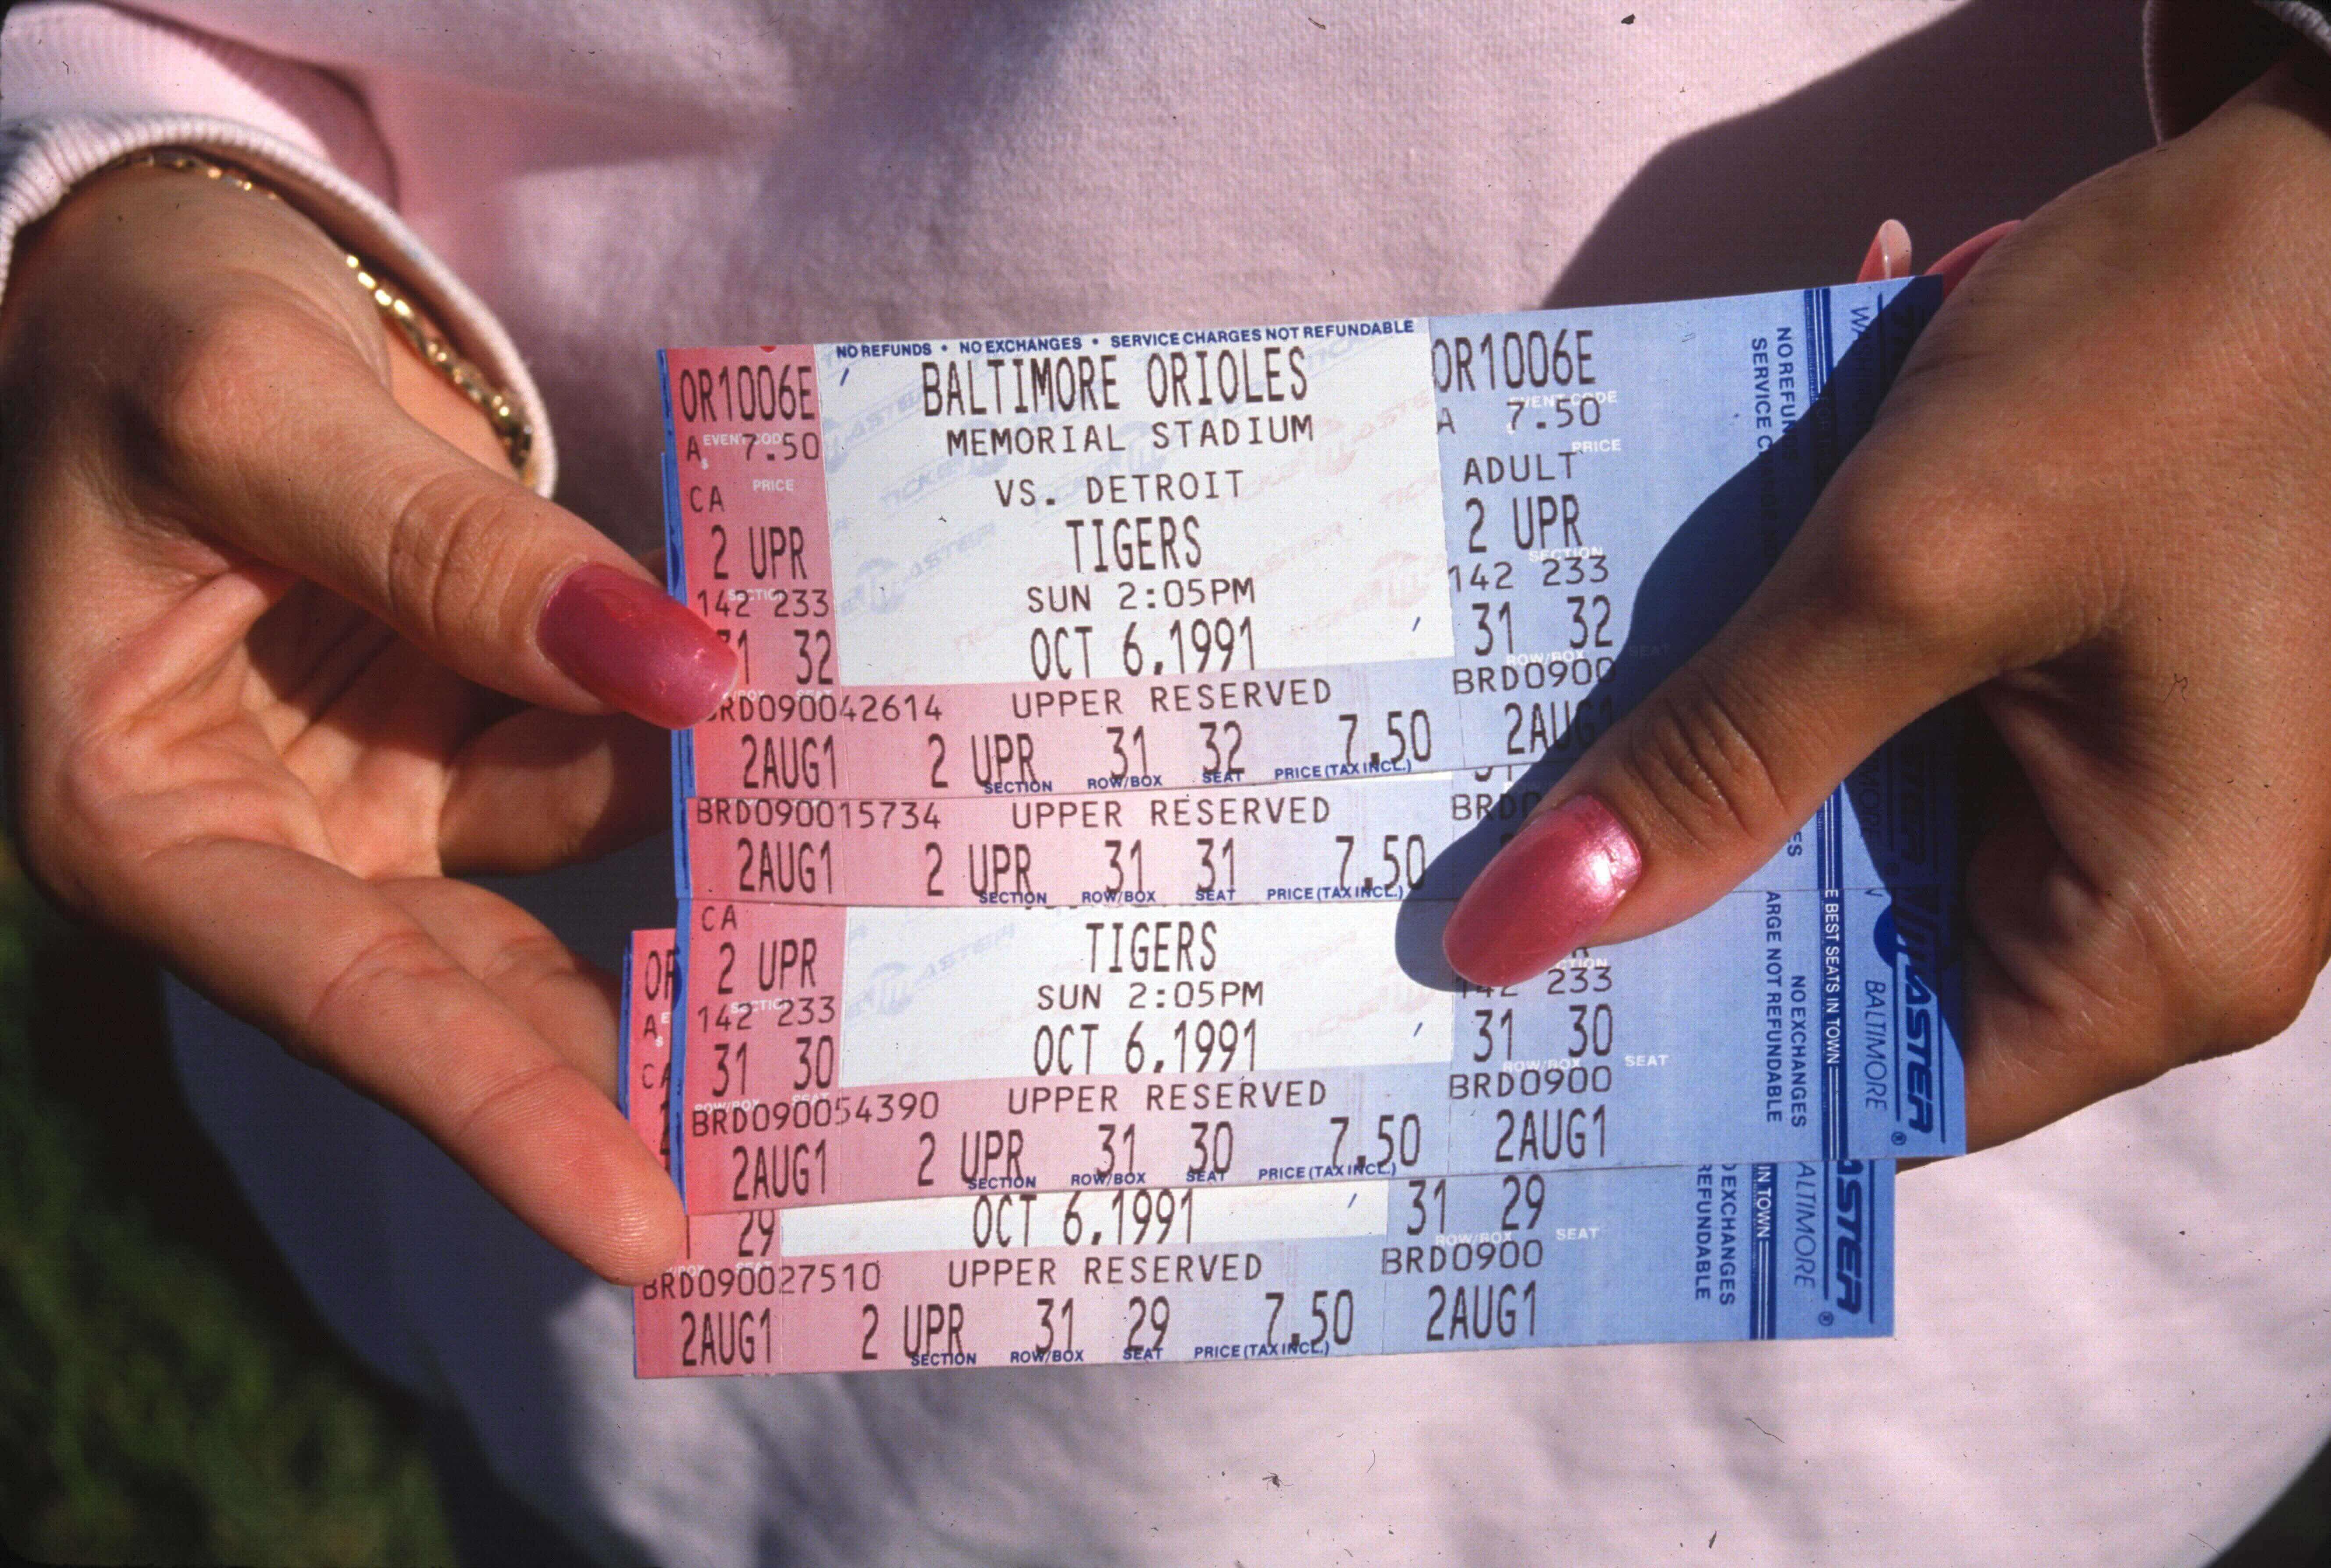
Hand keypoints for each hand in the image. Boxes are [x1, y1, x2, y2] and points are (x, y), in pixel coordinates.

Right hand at [0, 161, 736, 1280]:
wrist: (154, 262)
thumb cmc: (144, 334)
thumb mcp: (263, 418)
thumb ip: (458, 552)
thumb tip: (687, 671)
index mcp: (139, 819)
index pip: (345, 1000)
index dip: (504, 1114)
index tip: (642, 1228)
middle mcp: (259, 839)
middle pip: (464, 990)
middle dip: (627, 1066)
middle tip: (791, 1164)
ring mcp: (367, 792)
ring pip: (553, 883)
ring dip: (693, 894)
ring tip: (850, 942)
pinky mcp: (451, 729)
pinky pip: (591, 770)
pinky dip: (684, 764)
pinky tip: (797, 767)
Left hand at [1442, 49, 2330, 1149]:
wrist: (2309, 185)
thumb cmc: (2177, 362)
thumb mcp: (1909, 572)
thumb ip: (1720, 760)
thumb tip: (1518, 928)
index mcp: (2154, 946)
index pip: (1876, 1094)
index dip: (1687, 1063)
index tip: (1515, 1015)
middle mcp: (2141, 906)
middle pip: (1843, 968)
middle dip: (1672, 900)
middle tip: (1477, 871)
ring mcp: (2105, 804)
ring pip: (1846, 846)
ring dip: (1708, 776)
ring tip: (1532, 745)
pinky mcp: (2061, 708)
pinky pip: (1886, 742)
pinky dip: (1783, 686)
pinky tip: (1674, 623)